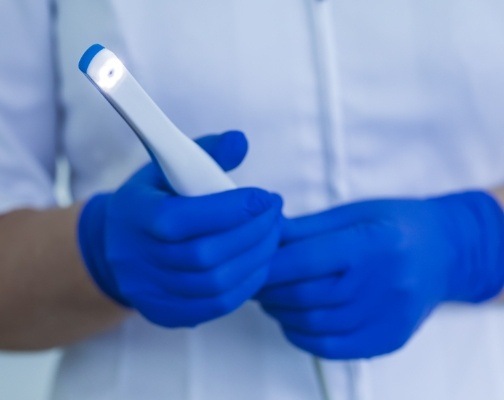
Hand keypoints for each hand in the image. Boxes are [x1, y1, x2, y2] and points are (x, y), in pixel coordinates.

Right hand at [78, 131, 282, 327]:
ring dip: (256, 259)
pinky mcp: (165, 313)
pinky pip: (216, 306)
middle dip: (252, 233)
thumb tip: (240, 142)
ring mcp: (149, 292)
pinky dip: (247, 284)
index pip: (180, 219)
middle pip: (204, 256)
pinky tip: (259, 262)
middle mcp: (135, 259)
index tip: (264, 197)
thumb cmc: (153, 200)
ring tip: (273, 235)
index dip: (229, 210)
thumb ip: (206, 152)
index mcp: (133, 214)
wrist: (118, 245)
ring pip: (215, 284)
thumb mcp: (168, 167)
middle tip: (275, 214)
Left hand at [257, 191, 503, 358]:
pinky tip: (293, 320)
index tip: (250, 263)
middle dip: (268, 290)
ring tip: (270, 298)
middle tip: (254, 281)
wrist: (444, 252)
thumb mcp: (352, 213)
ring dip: (281, 313)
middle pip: (305, 295)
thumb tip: (264, 236)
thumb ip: (306, 228)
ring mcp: (388, 316)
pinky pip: (332, 348)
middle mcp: (383, 283)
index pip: (305, 261)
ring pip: (314, 324)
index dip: (269, 265)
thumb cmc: (395, 224)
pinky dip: (302, 336)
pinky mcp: (388, 339)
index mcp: (372, 244)